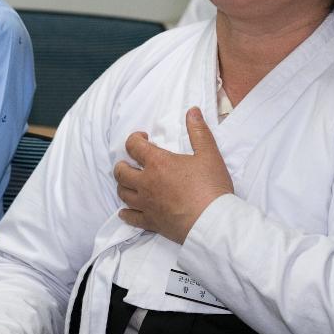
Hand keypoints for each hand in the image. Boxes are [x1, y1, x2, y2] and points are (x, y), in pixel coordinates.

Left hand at [114, 108, 233, 243]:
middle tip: (131, 161)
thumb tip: (192, 111)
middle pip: (121, 172)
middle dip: (123, 163)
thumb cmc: (211, 187)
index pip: (134, 146)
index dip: (135, 139)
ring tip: (131, 181)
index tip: (143, 138)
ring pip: (122, 193)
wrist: (212, 221)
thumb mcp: (209, 154)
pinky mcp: (150, 222)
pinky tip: (125, 211)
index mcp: (158, 163)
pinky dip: (125, 213)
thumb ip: (198, 131)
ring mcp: (146, 204)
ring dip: (123, 185)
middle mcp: (146, 183)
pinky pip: (130, 217)